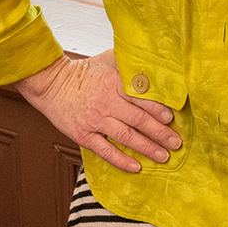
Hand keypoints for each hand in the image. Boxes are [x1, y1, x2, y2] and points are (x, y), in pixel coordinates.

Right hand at [14, 50, 181, 173]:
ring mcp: (95, 121)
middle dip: (160, 133)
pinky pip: (105, 150)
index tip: (172, 118)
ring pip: (125, 137)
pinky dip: (121, 160)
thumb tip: (155, 60)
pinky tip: (136, 167)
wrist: (51, 83)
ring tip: (163, 156)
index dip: (158, 109)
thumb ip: (130, 62)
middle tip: (176, 142)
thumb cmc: (84, 71)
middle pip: (138, 120)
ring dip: (146, 148)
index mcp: (115, 84)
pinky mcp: (83, 135)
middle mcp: (107, 103)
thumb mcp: (109, 59)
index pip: (141, 99)